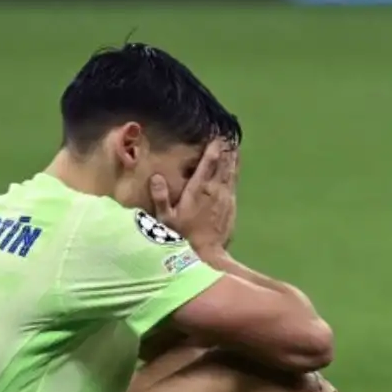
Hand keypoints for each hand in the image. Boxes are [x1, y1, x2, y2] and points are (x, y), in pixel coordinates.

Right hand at [150, 138, 237, 256]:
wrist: (207, 253)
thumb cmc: (182, 236)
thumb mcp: (165, 218)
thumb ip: (160, 197)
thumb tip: (156, 177)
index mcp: (197, 190)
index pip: (206, 165)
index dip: (212, 151)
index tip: (216, 139)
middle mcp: (214, 191)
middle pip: (222, 166)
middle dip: (225, 152)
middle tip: (228, 138)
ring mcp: (225, 198)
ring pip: (230, 174)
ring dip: (232, 160)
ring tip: (235, 147)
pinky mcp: (231, 206)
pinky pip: (234, 184)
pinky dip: (235, 173)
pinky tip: (235, 168)